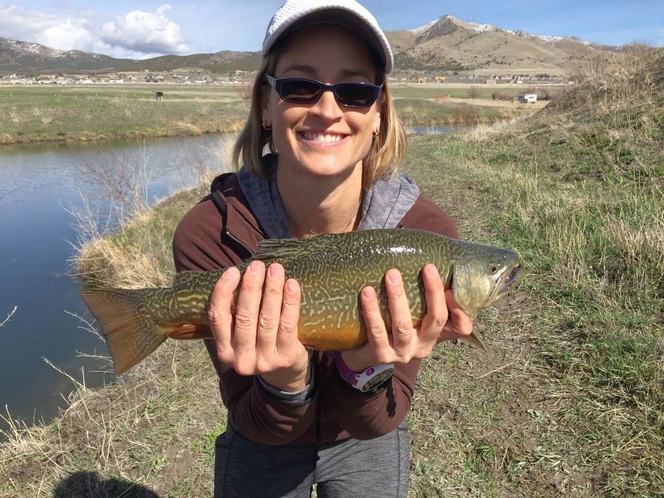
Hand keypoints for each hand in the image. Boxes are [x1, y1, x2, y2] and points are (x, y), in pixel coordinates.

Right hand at [207, 260, 309, 391]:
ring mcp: (265, 360)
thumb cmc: (260, 343)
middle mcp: (241, 359)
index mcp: (224, 351)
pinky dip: (290, 302)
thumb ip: (237, 313)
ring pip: (267, 320)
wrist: (285, 373)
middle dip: (251, 288)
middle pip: (244, 318)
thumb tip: (242, 272)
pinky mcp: (286, 357)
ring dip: (271, 291)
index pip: (217, 318)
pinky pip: (288, 325)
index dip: (223, 292)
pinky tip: (291, 285)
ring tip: (276, 269)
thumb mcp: (241, 335)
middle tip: (257, 265)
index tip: (233, 271)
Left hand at [341, 264, 473, 371]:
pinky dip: (372, 311)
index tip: (453, 288)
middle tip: (428, 267)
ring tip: (391, 274)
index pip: (461, 327)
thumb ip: (422, 295)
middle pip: (436, 320)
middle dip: (433, 292)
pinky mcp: (381, 355)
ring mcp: (402, 353)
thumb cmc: (391, 324)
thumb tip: (427, 254)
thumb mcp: (412, 313)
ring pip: (404, 326)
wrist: (363, 353)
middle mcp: (423, 346)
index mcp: (435, 335)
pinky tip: (367, 292)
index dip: (462, 310)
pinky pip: (377, 331)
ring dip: (398, 298)